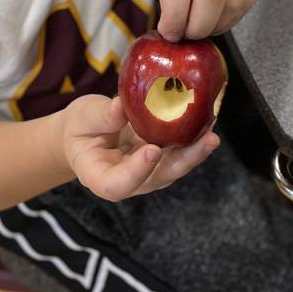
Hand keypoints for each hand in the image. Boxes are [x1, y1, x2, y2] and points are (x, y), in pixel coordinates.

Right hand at [59, 95, 218, 201]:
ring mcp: (147, 172)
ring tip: (212, 132)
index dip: (136, 171)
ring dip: (195, 151)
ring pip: (173, 167)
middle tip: (206, 142)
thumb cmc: (80, 128)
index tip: (151, 150)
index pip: (118, 185)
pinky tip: (206, 122)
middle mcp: (129, 180)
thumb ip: (102, 116)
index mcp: (100, 177)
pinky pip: (177, 151)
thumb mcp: (83, 118)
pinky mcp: (159, 158)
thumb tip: (122, 106)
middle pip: (157, 178)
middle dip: (184, 161)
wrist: (84, 132)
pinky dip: (192, 139)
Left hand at [155, 0, 269, 40]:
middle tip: (187, 35)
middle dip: (197, 25)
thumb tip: (172, 26)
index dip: (174, 13)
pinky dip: (229, 19)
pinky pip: (246, 3)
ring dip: (214, 25)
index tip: (170, 31)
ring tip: (200, 28)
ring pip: (232, 2)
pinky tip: (217, 18)